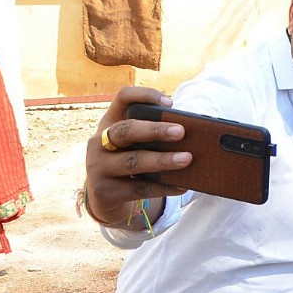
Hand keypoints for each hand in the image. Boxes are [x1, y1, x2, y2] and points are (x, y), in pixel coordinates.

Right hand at [84, 87, 191, 224]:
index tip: (170, 103)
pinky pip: (138, 188)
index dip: (145, 95)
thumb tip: (194, 138)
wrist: (105, 197)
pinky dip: (162, 187)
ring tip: (187, 159)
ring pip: (132, 161)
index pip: (122, 98)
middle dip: (155, 130)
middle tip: (181, 132)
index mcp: (110, 123)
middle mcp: (98, 142)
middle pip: (126, 130)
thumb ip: (154, 137)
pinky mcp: (104, 191)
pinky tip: (181, 186)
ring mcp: (98, 167)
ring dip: (162, 160)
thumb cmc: (129, 163)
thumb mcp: (134, 146)